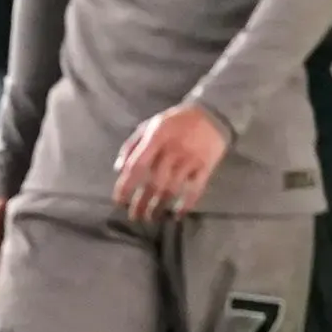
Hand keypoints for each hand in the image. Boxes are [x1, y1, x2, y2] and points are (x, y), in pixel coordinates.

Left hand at [113, 104, 228, 221]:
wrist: (212, 114)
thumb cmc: (176, 121)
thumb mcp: (151, 125)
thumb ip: (132, 145)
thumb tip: (119, 169)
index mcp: (157, 137)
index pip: (137, 166)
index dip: (126, 185)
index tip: (119, 201)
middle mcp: (173, 150)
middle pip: (154, 183)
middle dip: (142, 203)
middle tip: (134, 217)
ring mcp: (190, 160)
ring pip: (172, 189)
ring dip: (159, 206)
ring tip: (151, 217)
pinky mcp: (206, 167)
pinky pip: (195, 190)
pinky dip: (186, 205)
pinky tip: (177, 214)